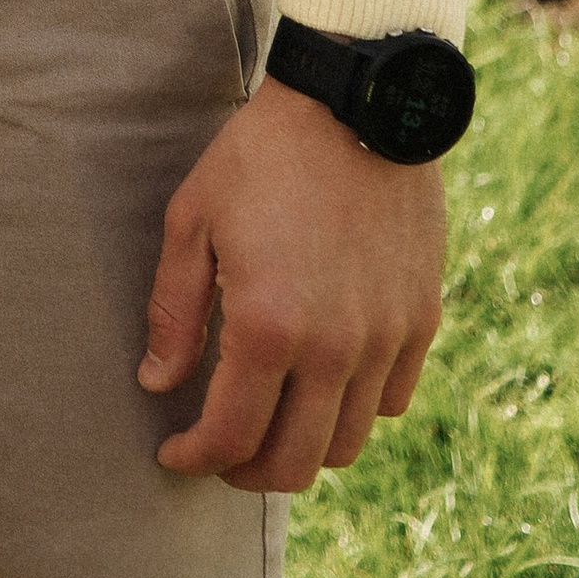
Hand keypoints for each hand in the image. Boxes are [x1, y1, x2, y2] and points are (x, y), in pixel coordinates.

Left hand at [140, 72, 444, 490]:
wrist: (353, 105)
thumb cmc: (260, 156)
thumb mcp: (194, 220)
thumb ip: (174, 312)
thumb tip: (157, 385)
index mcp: (269, 327)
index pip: (230, 436)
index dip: (195, 460)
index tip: (173, 454)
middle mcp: (334, 349)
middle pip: (295, 464)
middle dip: (247, 472)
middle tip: (218, 454)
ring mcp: (385, 340)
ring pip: (347, 444)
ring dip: (302, 448)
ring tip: (268, 423)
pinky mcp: (421, 321)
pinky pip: (391, 401)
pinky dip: (353, 411)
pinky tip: (321, 384)